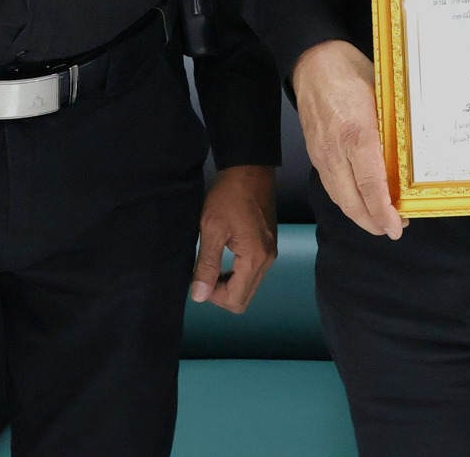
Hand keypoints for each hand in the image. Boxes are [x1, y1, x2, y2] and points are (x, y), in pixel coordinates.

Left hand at [190, 165, 278, 311]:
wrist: (249, 168)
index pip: (236, 300)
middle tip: (203, 273)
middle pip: (244, 298)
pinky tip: (224, 258)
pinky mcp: (268, 245)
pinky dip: (237, 273)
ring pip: (249, 286)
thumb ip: (207, 265)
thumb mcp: (211, 229)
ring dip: (229, 284)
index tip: (199, 278)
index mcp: (255, 258)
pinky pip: (253, 273)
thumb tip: (199, 296)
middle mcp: (268, 260)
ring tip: (211, 265)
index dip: (213, 296)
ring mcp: (270, 253)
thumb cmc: (228, 196)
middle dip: (221, 293)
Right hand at [294, 40, 402, 237]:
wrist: (313, 60)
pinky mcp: (314, 153)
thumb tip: (413, 157)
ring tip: (381, 220)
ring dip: (360, 215)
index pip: (370, 184)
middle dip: (373, 222)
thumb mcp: (382, 96)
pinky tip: (361, 201)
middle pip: (352, 201)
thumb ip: (393, 129)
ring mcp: (321, 154)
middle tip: (394, 229)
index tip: (396, 227)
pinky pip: (331, 185)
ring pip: (339, 198)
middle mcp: (335, 150)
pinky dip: (347, 200)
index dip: (383, 211)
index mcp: (357, 133)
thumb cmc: (351, 72)